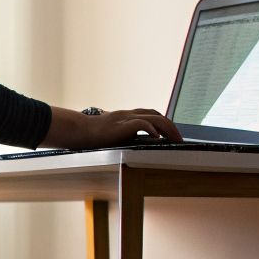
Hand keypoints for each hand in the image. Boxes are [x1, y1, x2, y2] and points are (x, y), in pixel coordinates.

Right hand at [41, 106, 182, 148]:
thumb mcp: (111, 133)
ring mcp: (125, 118)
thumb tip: (134, 144)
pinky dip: (152, 129)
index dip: (164, 123)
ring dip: (168, 128)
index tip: (172, 135)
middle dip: (171, 127)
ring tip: (175, 139)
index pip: (151, 114)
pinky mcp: (121, 125)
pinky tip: (157, 137)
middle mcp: (128, 114)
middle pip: (157, 114)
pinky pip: (141, 124)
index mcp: (126, 116)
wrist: (78, 130)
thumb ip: (123, 135)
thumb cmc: (92, 135)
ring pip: (154, 117)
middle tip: (179, 139)